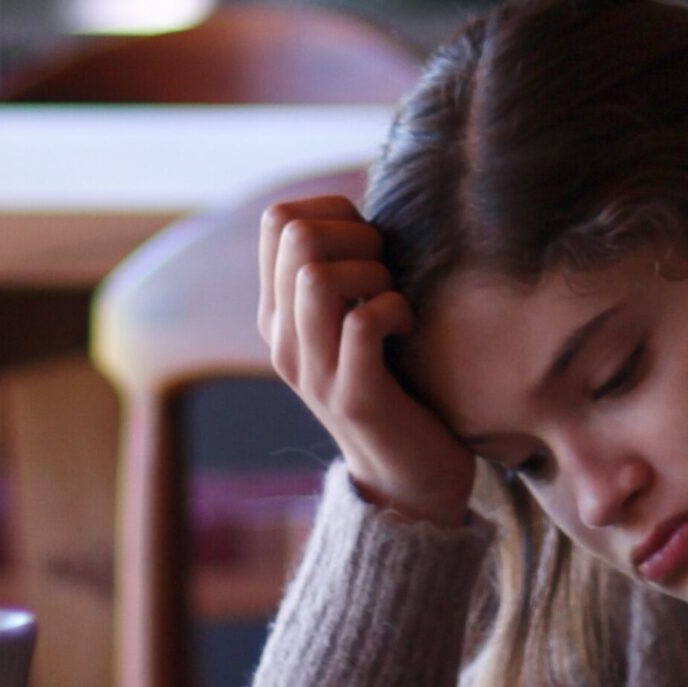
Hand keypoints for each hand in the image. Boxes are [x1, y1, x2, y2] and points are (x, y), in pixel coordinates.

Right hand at [257, 194, 476, 527]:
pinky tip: (409, 328)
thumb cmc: (398, 386)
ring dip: (375, 273)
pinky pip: (362, 322)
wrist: (408, 481)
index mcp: (280, 314)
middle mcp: (284, 339)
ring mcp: (313, 370)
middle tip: (387, 272)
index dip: (335, 210)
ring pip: (316, 276)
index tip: (372, 246)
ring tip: (395, 302)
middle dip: (356, 235)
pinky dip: (395, 310)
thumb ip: (347, 272)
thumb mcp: (354, 323)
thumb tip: (371, 205)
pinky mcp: (353, 397)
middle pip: (295, 234)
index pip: (278, 219)